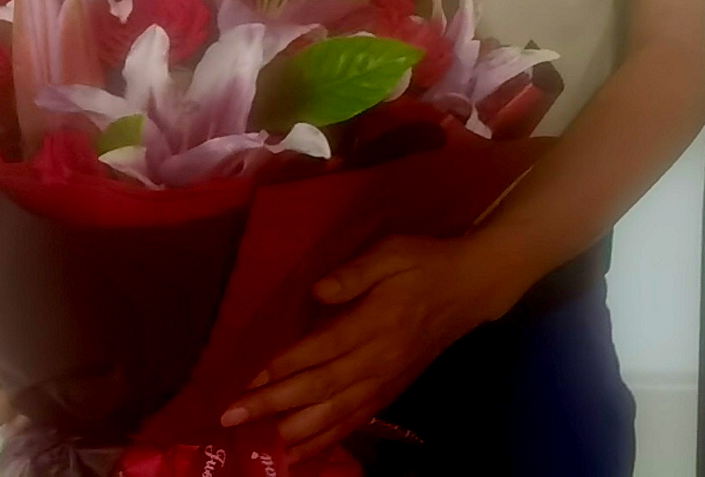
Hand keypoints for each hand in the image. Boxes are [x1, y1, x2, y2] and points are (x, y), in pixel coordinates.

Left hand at [222, 234, 531, 449]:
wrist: (472, 287)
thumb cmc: (425, 263)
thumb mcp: (393, 252)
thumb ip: (355, 272)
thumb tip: (317, 291)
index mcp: (376, 321)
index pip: (323, 349)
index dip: (285, 365)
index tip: (249, 378)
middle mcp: (379, 357)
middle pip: (321, 387)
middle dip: (274, 404)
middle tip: (232, 415)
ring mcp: (386, 378)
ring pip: (337, 412)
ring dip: (297, 430)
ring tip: (262, 443)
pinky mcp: (392, 389)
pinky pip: (356, 420)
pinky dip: (328, 438)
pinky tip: (301, 452)